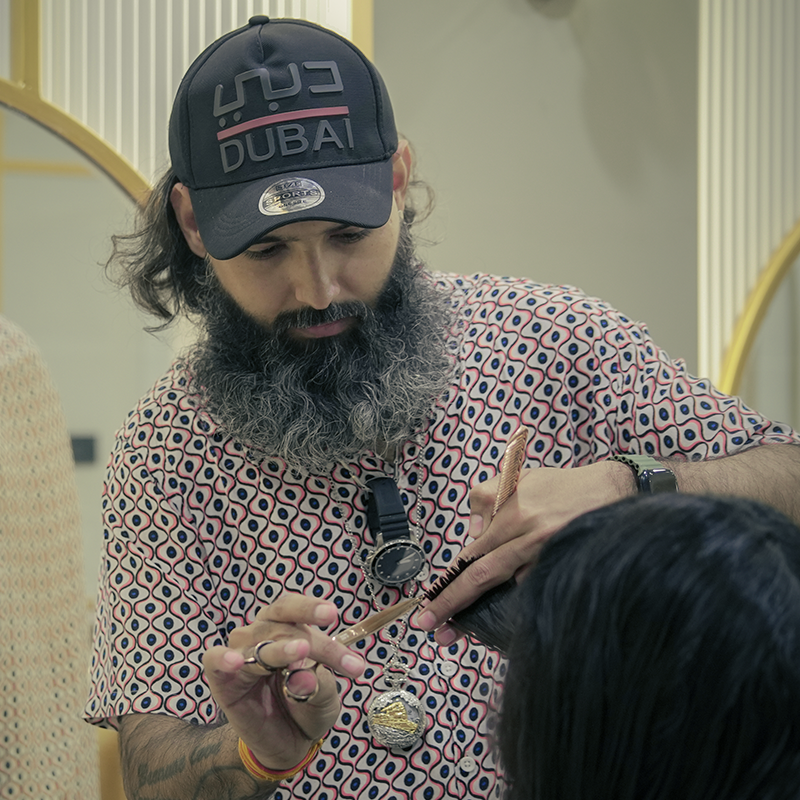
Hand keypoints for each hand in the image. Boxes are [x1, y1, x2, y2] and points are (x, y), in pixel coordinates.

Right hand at [203, 593, 364, 769]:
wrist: (287, 743)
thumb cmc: (307, 707)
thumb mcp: (324, 699)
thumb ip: (319, 686)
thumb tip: (303, 675)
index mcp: (288, 628)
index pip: (297, 612)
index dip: (312, 608)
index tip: (333, 614)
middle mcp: (262, 633)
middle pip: (284, 625)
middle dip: (314, 641)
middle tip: (334, 650)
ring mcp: (240, 653)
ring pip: (259, 643)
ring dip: (282, 650)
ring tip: (301, 651)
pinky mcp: (221, 678)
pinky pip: (214, 661)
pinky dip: (224, 659)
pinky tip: (236, 662)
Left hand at [418, 460, 633, 641]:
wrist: (614, 488)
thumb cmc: (563, 485)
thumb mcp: (517, 477)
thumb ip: (487, 499)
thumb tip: (472, 532)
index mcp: (510, 510)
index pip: (470, 553)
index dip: (447, 581)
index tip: (427, 601)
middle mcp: (527, 533)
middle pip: (481, 575)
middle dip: (451, 604)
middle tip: (428, 625)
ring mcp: (548, 552)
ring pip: (507, 587)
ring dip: (482, 610)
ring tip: (455, 631)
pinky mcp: (564, 564)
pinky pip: (534, 587)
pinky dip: (518, 598)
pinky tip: (500, 618)